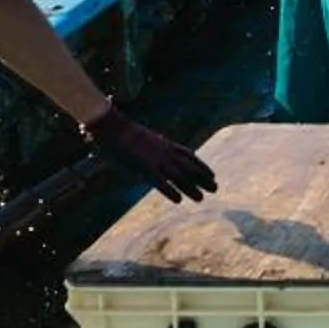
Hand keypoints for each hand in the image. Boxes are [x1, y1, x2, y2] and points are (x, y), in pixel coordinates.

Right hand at [80, 100, 219, 202]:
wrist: (113, 127)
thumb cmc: (124, 132)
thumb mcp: (144, 138)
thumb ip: (152, 146)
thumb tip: (155, 150)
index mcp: (165, 143)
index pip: (189, 155)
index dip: (201, 166)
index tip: (212, 174)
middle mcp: (165, 151)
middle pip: (188, 167)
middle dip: (202, 178)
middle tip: (216, 188)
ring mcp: (156, 159)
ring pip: (178, 176)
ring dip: (190, 188)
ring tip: (201, 199)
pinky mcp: (144, 167)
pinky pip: (160, 181)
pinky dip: (170, 190)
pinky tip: (178, 200)